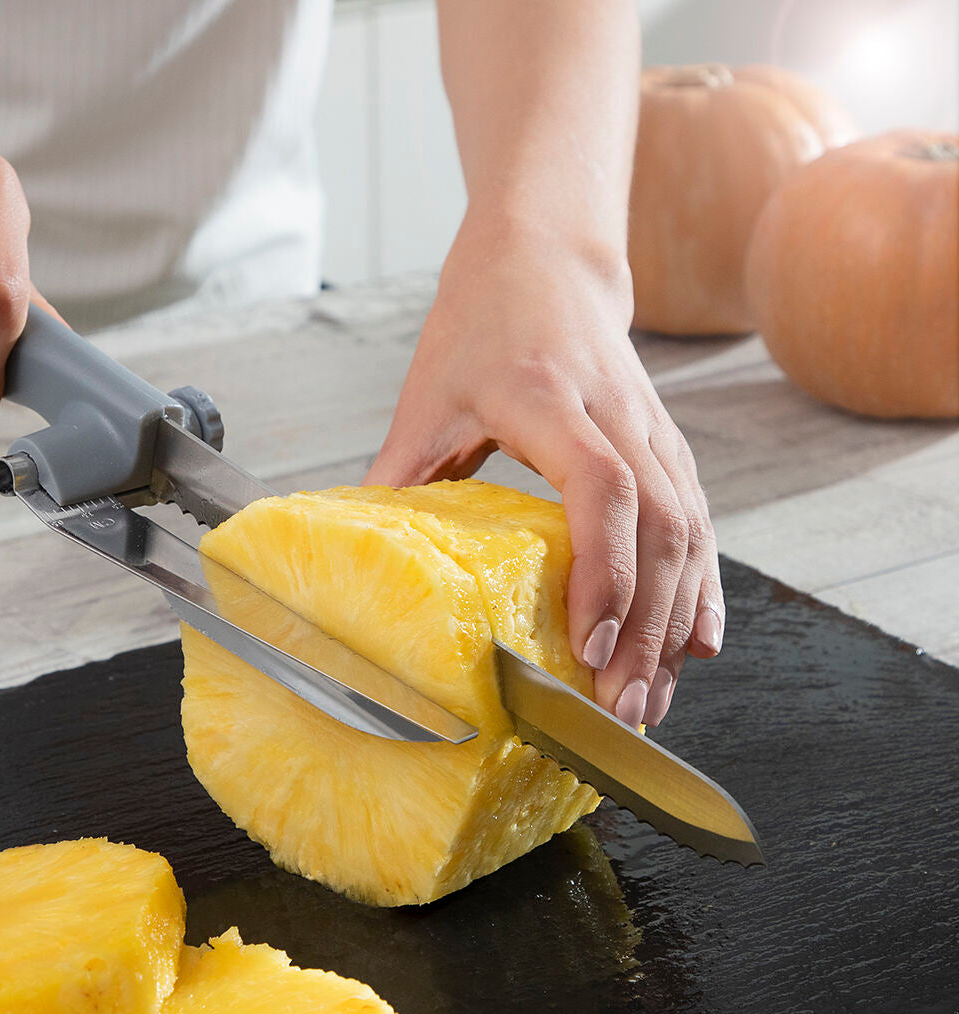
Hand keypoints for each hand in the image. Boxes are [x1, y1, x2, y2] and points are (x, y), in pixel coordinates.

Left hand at [365, 217, 723, 725]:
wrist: (547, 258)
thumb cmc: (482, 320)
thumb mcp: (427, 396)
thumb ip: (399, 478)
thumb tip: (357, 564)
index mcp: (549, 398)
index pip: (602, 487)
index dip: (603, 571)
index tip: (585, 645)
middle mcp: (618, 414)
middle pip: (661, 528)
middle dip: (646, 629)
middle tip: (619, 710)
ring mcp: (655, 430)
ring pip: (691, 534)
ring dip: (674, 625)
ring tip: (652, 701)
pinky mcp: (671, 447)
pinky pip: (701, 525)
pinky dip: (698, 591)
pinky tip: (695, 645)